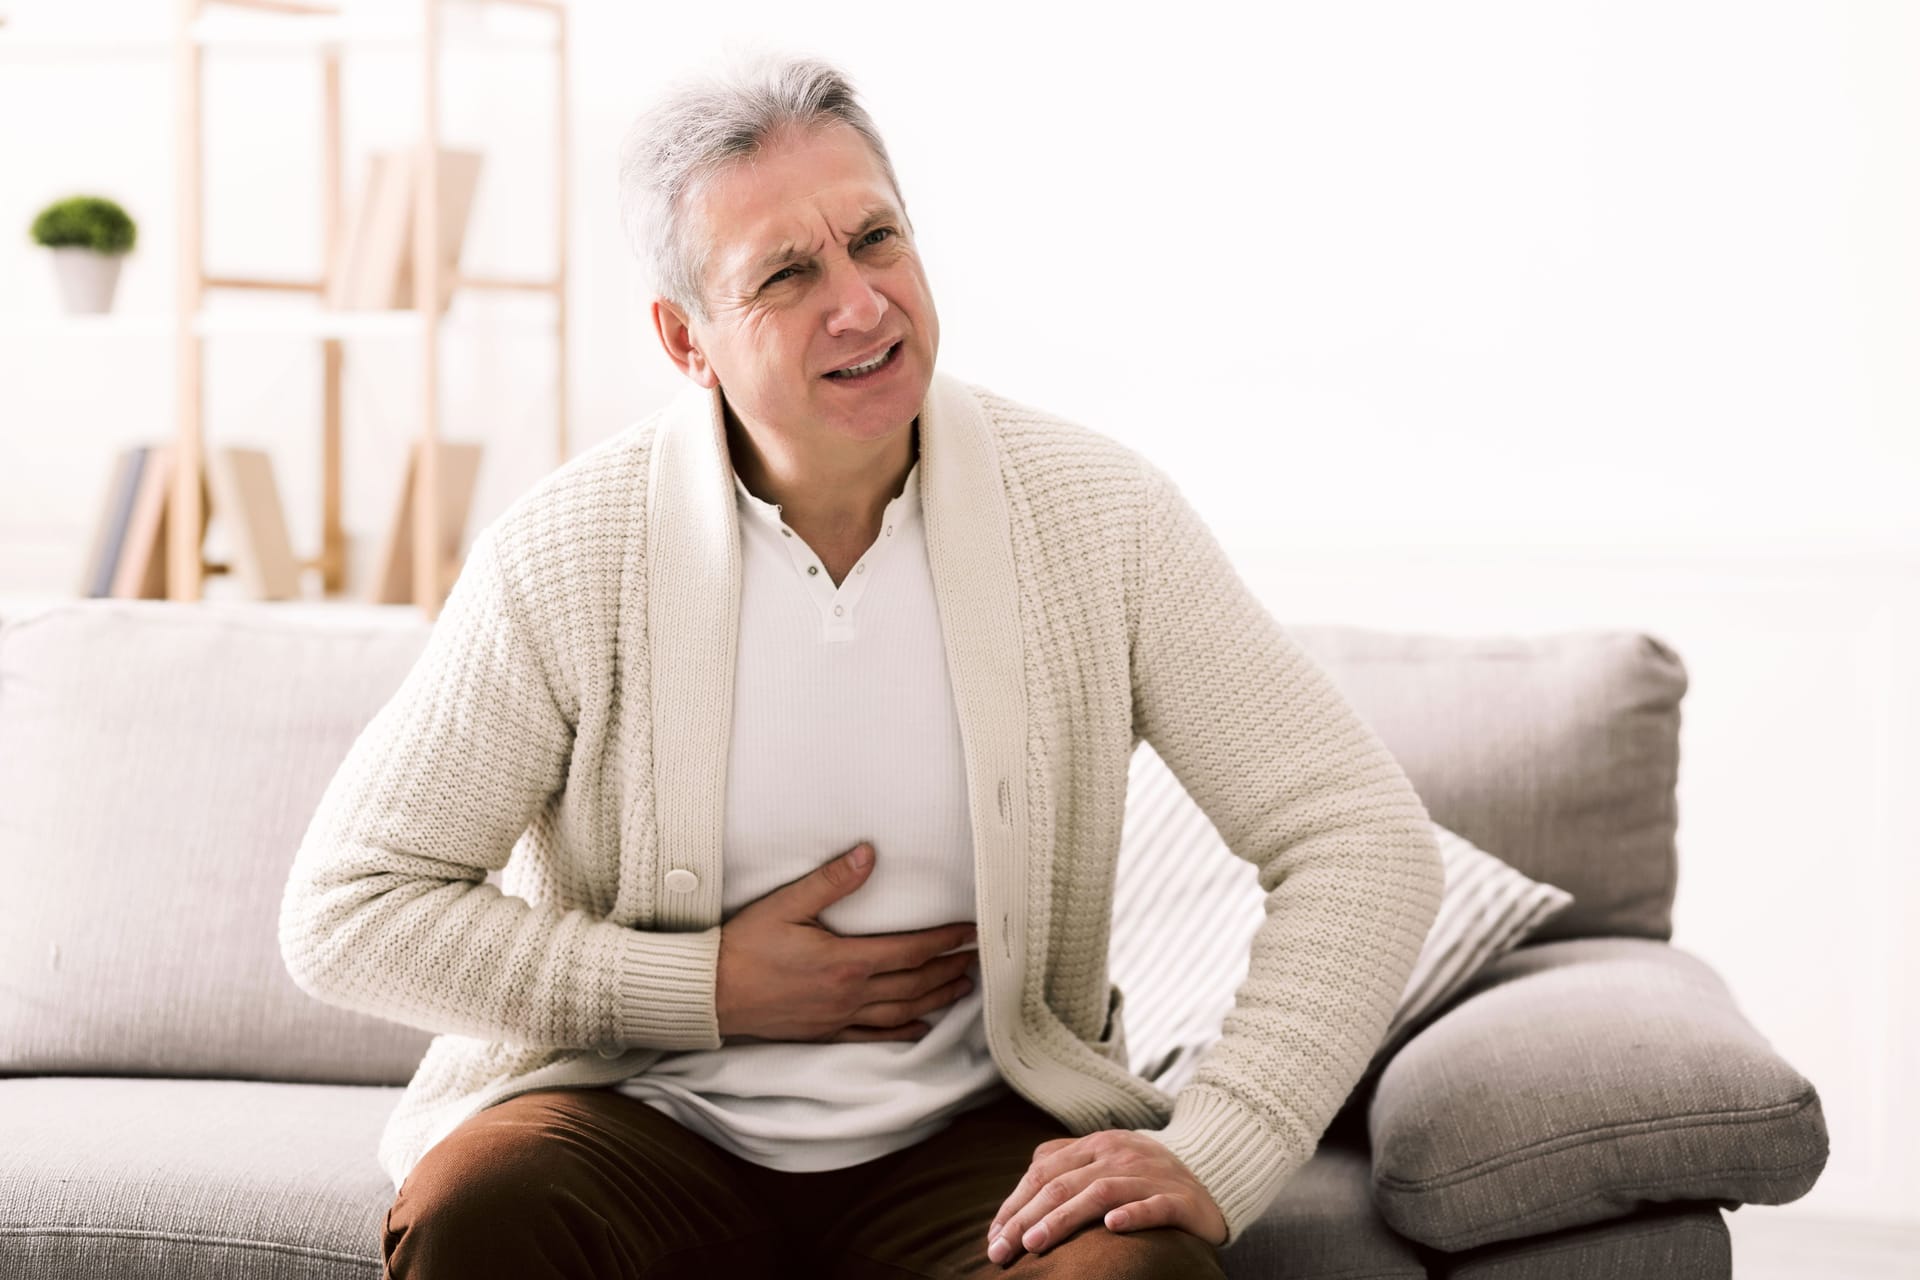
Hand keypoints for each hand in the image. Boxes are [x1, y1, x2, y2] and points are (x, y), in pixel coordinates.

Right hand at [715, 842, 977, 1043]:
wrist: (711, 994)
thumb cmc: (744, 946)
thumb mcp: (786, 905)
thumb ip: (831, 882)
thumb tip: (868, 855)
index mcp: (845, 962)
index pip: (910, 951)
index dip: (945, 941)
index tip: (970, 932)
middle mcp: (849, 994)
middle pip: (914, 984)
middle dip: (948, 969)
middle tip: (976, 958)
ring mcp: (838, 1018)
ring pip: (900, 1011)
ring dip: (935, 999)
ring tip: (961, 988)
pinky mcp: (825, 1032)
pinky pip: (872, 1037)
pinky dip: (901, 1032)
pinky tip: (919, 1028)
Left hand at [984, 1130, 1226, 1265]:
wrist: (1212, 1175)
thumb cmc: (1145, 1176)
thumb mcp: (1105, 1160)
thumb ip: (1067, 1162)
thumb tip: (1025, 1182)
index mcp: (1097, 1144)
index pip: (1044, 1172)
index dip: (1015, 1204)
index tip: (994, 1235)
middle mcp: (1120, 1154)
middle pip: (1063, 1184)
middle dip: (1026, 1218)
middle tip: (1002, 1250)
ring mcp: (1150, 1174)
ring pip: (1099, 1193)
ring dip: (1063, 1218)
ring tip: (1035, 1242)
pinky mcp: (1179, 1198)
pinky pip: (1154, 1205)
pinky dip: (1132, 1214)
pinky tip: (1111, 1228)